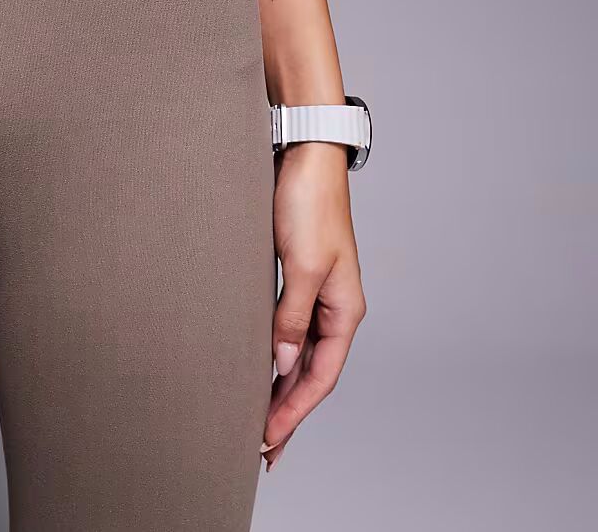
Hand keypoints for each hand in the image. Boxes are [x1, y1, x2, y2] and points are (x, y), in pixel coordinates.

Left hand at [260, 140, 366, 471]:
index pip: (321, 376)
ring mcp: (316, 292)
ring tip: (259, 421)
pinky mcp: (296, 276)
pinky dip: (274, 354)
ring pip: (299, 353)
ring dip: (281, 387)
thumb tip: (284, 366)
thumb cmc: (309, 204)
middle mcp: (334, 306)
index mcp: (345, 308)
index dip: (294, 412)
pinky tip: (260, 368)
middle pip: (312, 372)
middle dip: (289, 411)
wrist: (304, 155)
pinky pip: (287, 329)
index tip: (266, 442)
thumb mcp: (303, 266)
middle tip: (262, 449)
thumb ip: (293, 319)